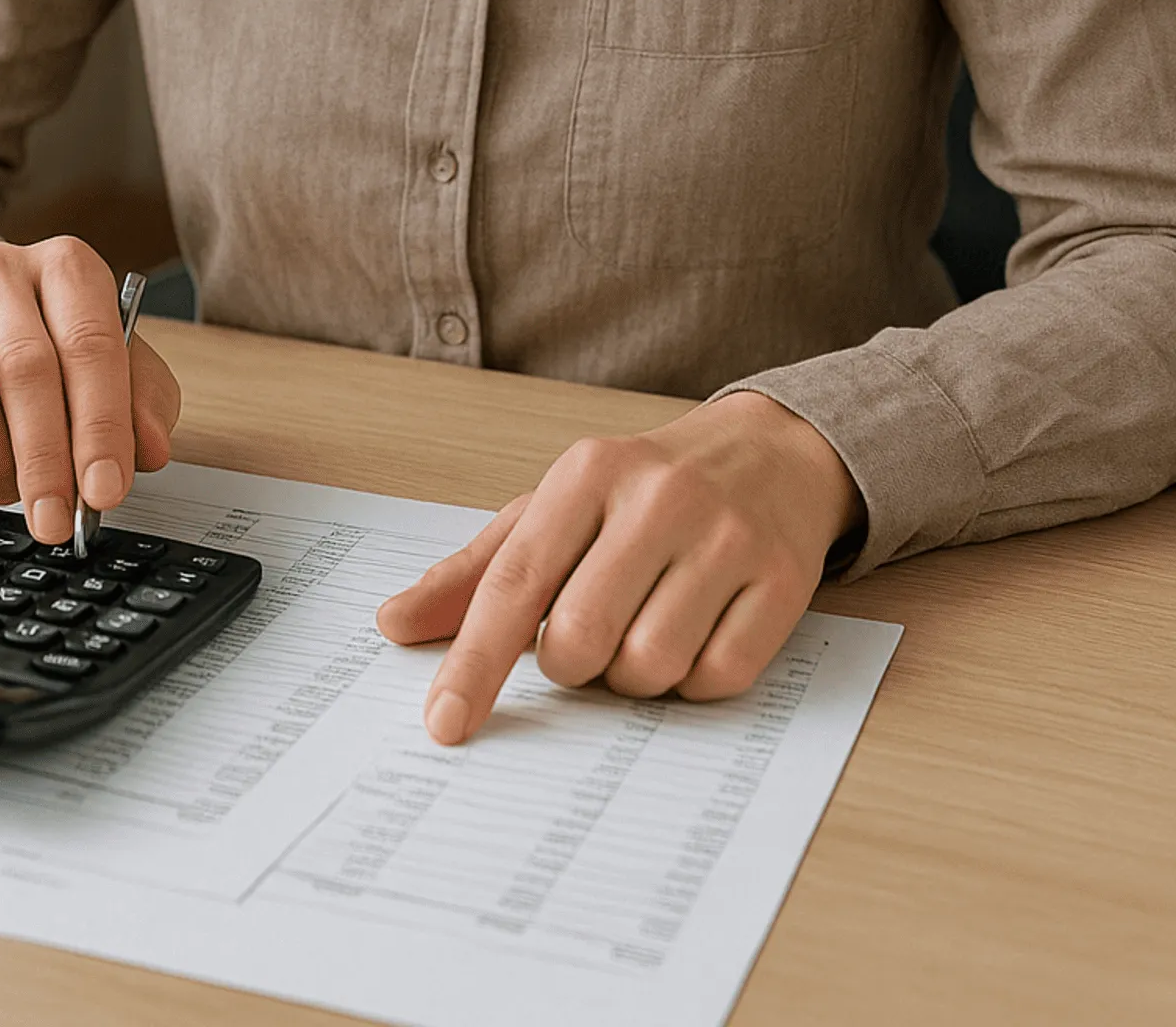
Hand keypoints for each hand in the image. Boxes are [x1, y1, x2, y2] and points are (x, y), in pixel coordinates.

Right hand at [0, 237, 181, 545]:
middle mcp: (0, 269)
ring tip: (9, 490)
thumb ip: (141, 402)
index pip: (91, 345)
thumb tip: (149, 452)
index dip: (100, 426)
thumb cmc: (52, 343)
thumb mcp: (115, 363)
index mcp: (67, 266)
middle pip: (24, 364)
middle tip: (55, 517)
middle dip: (44, 458)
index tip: (104, 491)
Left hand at [376, 391, 862, 744]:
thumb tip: (393, 624)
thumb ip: (476, 571)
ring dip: (632, 677)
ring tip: (643, 626)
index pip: (515, 583)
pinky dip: (693, 680)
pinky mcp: (782, 582)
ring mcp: (725, 539)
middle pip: (580, 640)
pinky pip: (716, 679)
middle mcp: (658, 499)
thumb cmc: (645, 491)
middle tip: (588, 634)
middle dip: (572, 665)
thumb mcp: (557, 508)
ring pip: (647, 668)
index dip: (474, 661)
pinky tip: (696, 633)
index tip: (445, 723)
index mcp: (589, 473)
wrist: (772, 453)